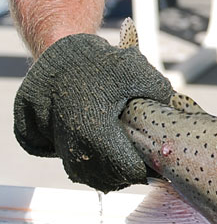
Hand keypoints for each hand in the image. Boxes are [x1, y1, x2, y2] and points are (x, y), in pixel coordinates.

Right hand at [14, 33, 172, 191]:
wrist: (61, 48)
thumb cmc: (104, 62)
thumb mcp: (140, 73)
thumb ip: (161, 94)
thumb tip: (177, 114)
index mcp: (95, 129)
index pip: (124, 168)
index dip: (142, 171)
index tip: (151, 167)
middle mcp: (68, 138)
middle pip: (100, 176)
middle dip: (122, 175)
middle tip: (137, 169)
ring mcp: (47, 137)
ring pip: (77, 171)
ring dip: (99, 171)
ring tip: (118, 163)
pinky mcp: (31, 132)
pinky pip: (58, 157)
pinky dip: (76, 159)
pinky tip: (94, 152)